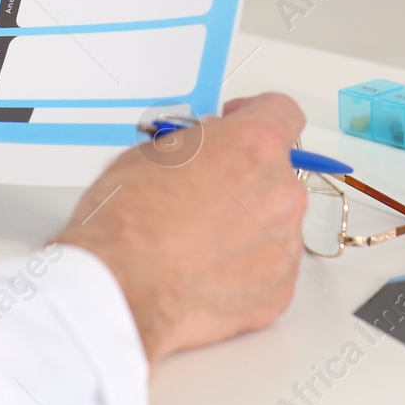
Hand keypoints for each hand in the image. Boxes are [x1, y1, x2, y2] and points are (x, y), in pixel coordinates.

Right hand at [55, 93, 307, 369]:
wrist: (121, 289)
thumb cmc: (127, 225)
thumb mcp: (150, 153)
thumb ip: (194, 146)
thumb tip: (198, 153)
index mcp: (253, 147)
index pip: (281, 112)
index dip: (254, 114)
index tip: (238, 124)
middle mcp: (280, 194)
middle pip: (275, 172)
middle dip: (242, 178)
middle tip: (202, 192)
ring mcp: (282, 246)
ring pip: (273, 224)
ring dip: (244, 226)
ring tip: (195, 241)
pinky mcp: (276, 291)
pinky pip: (269, 269)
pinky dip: (243, 268)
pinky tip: (203, 270)